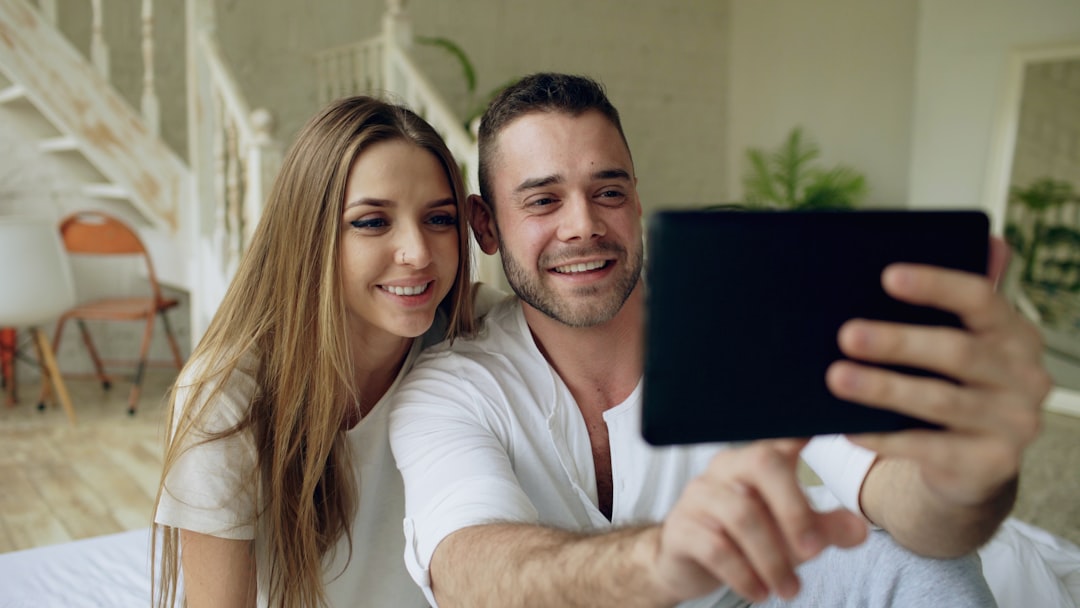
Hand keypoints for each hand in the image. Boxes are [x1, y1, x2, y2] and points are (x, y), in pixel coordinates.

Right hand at [650, 440, 867, 602]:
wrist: (687, 563)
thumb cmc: (746, 539)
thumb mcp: (791, 535)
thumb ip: (825, 529)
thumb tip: (860, 529)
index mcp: (758, 461)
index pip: (782, 435)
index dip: (804, 423)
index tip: (825, 423)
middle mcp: (727, 467)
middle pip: (764, 464)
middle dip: (794, 510)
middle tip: (814, 552)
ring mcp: (700, 494)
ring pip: (742, 515)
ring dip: (772, 559)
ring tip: (790, 590)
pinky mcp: (681, 528)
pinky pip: (715, 547)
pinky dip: (743, 574)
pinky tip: (760, 592)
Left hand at [826, 236, 1051, 507]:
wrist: (973, 462)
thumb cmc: (953, 385)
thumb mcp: (956, 344)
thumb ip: (947, 306)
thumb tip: (922, 260)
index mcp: (1015, 335)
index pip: (980, 299)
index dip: (936, 285)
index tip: (887, 276)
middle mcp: (1025, 376)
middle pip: (956, 351)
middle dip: (897, 342)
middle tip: (846, 335)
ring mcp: (1015, 424)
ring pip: (939, 401)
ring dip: (883, 389)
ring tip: (836, 378)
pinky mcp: (994, 464)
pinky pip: (929, 448)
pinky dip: (885, 437)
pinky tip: (850, 427)